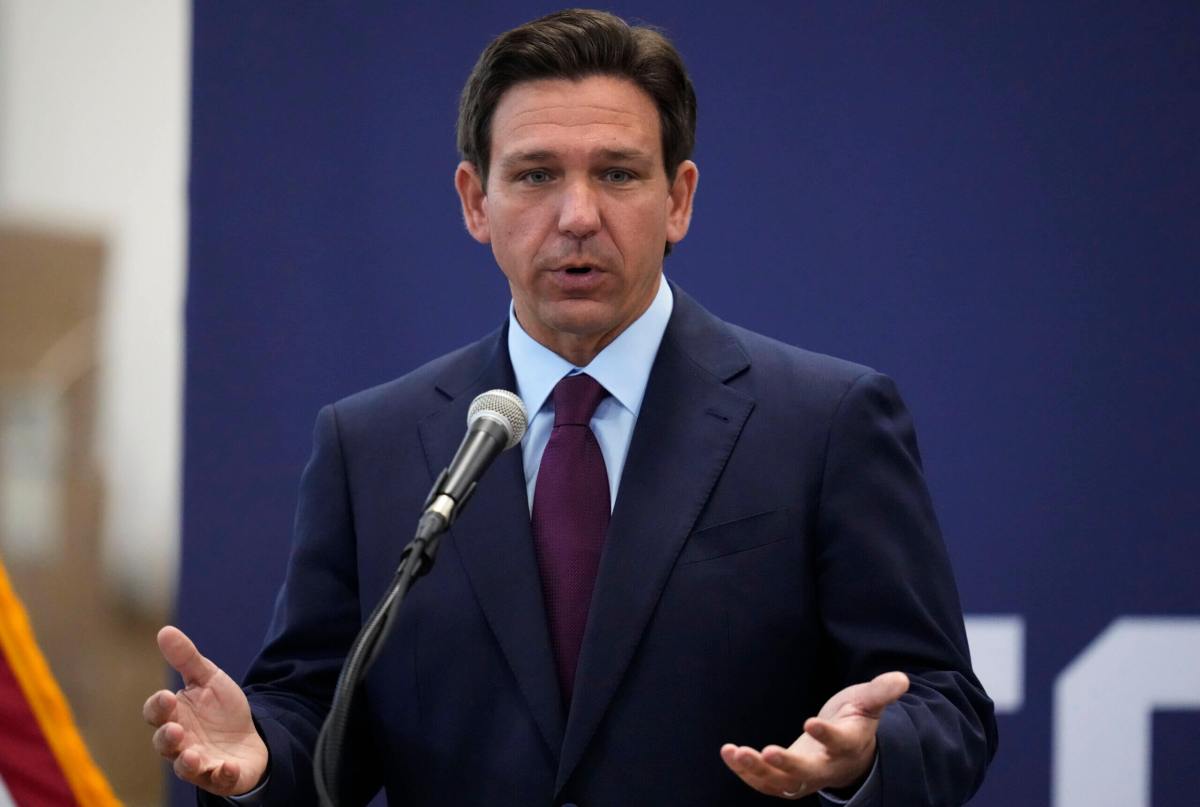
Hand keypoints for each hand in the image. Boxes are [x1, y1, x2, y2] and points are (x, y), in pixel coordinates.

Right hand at [143, 626, 268, 796]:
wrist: (249, 738)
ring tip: (193, 755)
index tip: (167, 696)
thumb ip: (187, 659)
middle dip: (167, 738)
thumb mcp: (208, 680)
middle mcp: (180, 742)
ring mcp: (199, 762)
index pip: (156, 712)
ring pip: (185, 767)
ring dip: (187, 762)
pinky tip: (228, 767)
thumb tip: (164, 630)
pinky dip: (223, 775)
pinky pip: (219, 780)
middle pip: (164, 743)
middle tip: (174, 730)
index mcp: (174, 716)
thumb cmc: (220, 710)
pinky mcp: (220, 777)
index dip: (158, 706)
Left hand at [720, 671, 908, 799]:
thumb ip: (881, 692)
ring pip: (781, 784)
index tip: (809, 722)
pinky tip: (729, 753)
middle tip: (767, 751)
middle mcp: (828, 767)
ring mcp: (806, 777)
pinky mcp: (788, 780)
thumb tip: (902, 678)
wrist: (849, 752)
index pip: (839, 744)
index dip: (826, 736)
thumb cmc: (857, 720)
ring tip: (735, 752)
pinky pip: (765, 783)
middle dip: (787, 765)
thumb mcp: (869, 702)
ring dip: (756, 771)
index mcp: (849, 745)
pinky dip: (746, 772)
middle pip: (807, 774)